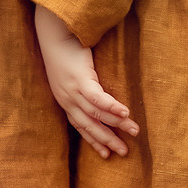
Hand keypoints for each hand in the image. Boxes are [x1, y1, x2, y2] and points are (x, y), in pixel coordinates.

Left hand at [33, 5, 137, 156]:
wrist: (54, 32)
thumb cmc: (64, 50)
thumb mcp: (71, 74)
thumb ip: (82, 86)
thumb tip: (97, 95)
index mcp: (65, 100)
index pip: (81, 127)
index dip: (94, 141)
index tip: (107, 154)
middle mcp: (67, 100)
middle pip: (90, 125)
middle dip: (108, 140)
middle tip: (124, 152)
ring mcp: (73, 90)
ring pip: (97, 114)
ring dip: (117, 124)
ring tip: (134, 131)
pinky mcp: (80, 79)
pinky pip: (98, 98)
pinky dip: (111, 107)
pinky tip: (125, 113)